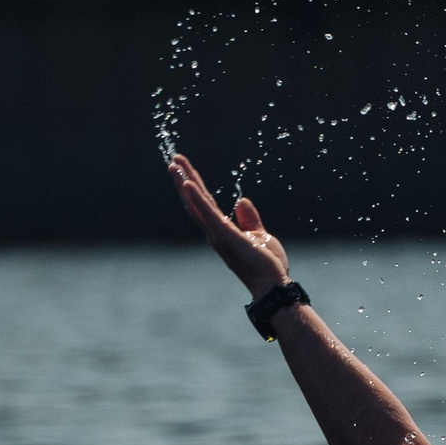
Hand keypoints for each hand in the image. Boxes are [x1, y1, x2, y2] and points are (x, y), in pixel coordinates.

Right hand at [168, 153, 289, 300]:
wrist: (272, 285)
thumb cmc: (266, 265)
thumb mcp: (259, 235)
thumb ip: (249, 219)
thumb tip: (240, 201)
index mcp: (222, 231)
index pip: (205, 204)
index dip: (195, 186)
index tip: (185, 169)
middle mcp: (214, 232)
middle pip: (195, 200)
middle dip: (184, 179)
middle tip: (173, 160)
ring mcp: (217, 234)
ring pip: (197, 203)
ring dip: (184, 183)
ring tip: (174, 165)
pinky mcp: (225, 235)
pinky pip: (208, 213)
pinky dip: (196, 199)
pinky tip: (187, 184)